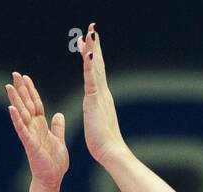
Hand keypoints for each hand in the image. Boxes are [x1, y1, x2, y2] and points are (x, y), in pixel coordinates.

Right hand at [4, 72, 67, 188]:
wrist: (52, 179)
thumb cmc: (54, 162)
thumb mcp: (59, 140)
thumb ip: (58, 127)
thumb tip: (58, 114)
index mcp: (41, 125)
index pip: (35, 103)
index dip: (31, 90)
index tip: (26, 78)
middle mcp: (33, 128)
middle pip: (26, 104)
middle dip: (21, 89)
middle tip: (14, 74)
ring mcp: (30, 135)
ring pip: (21, 114)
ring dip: (15, 100)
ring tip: (8, 86)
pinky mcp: (29, 144)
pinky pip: (21, 130)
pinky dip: (16, 119)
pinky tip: (11, 109)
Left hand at [78, 23, 128, 166]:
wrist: (112, 152)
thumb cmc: (104, 145)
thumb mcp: (97, 126)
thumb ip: (97, 117)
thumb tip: (97, 119)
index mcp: (101, 99)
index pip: (96, 74)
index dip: (93, 58)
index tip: (90, 45)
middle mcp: (103, 93)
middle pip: (98, 65)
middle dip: (94, 46)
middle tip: (91, 29)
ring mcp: (100, 94)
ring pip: (95, 66)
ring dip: (93, 48)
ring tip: (90, 31)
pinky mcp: (95, 99)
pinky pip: (91, 76)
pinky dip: (90, 62)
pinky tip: (89, 50)